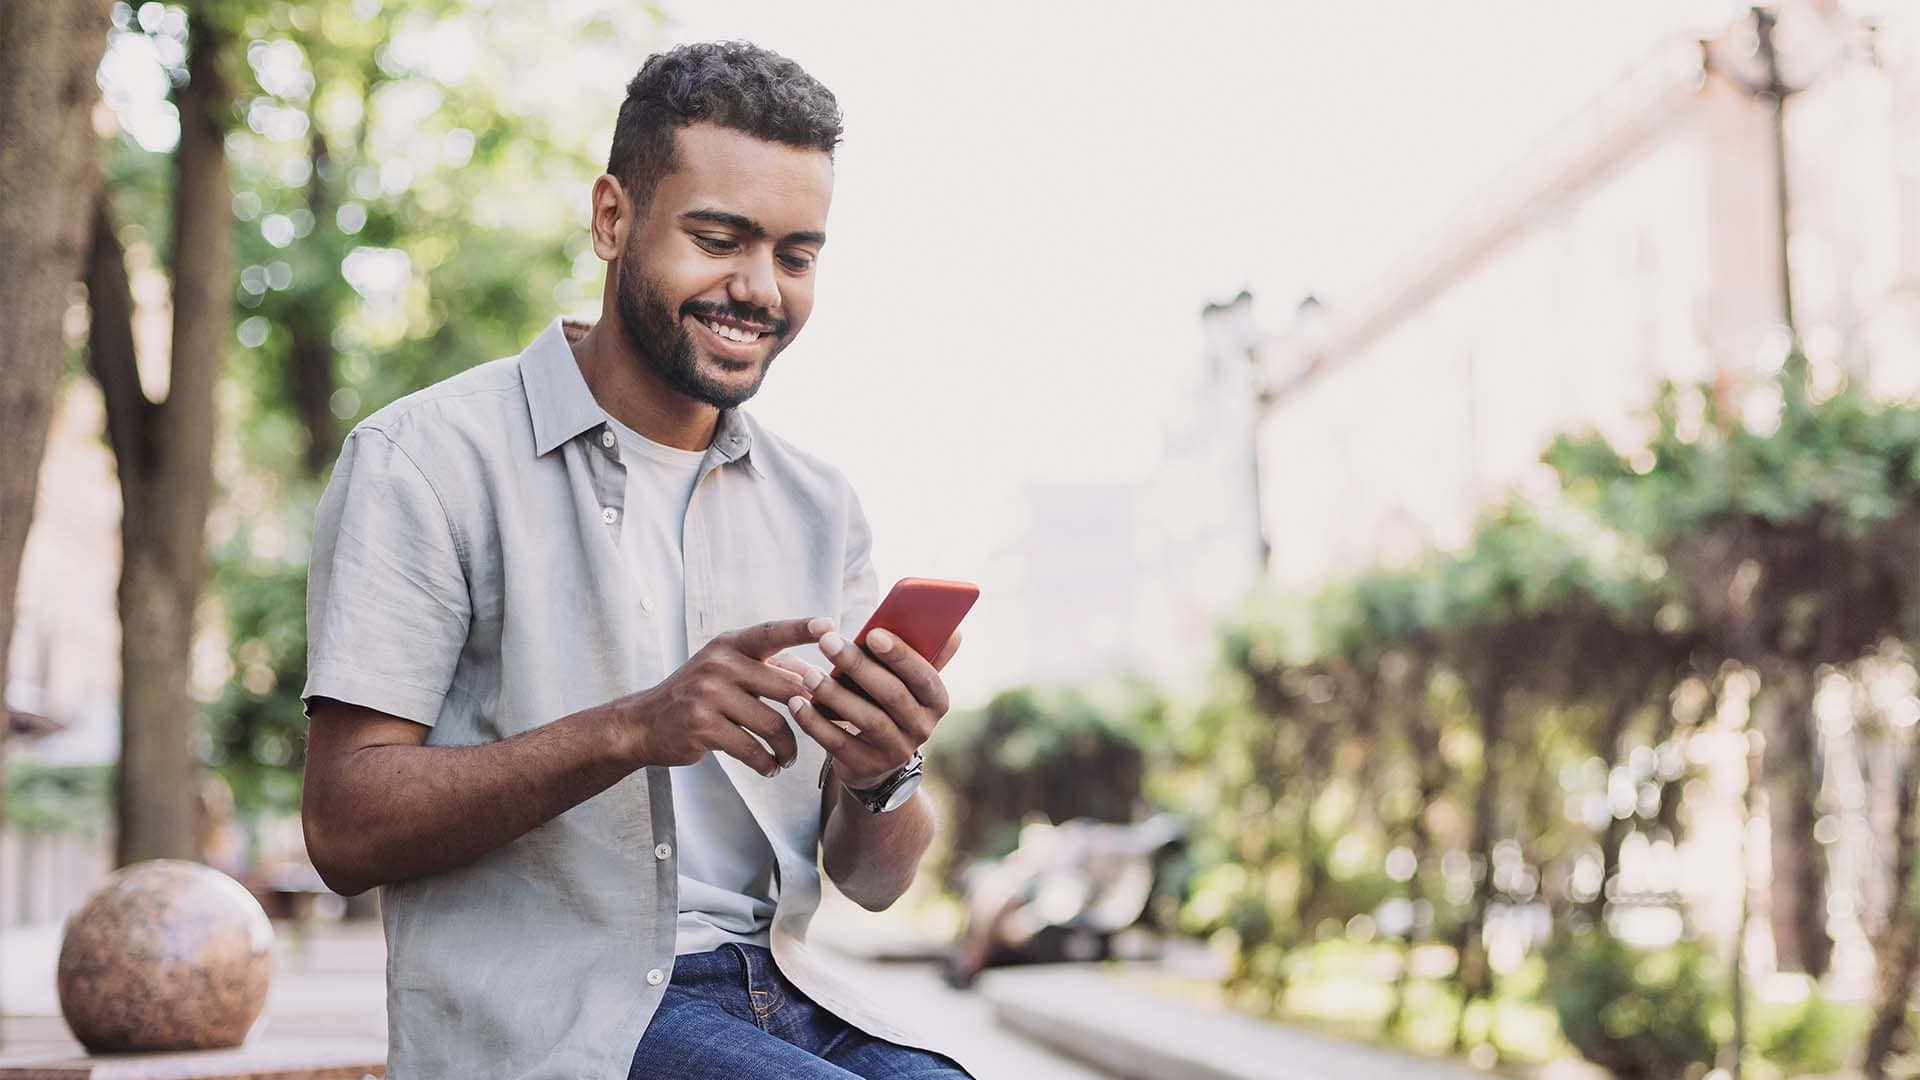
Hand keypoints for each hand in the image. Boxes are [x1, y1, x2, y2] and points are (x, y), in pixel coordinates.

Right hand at [618, 617, 827, 776]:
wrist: (645, 723)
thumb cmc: (698, 695)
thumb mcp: (727, 670)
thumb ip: (769, 668)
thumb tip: (817, 673)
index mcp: (729, 645)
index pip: (772, 633)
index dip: (801, 629)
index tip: (830, 626)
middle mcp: (719, 664)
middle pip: (786, 688)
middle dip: (809, 712)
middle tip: (819, 727)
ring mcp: (709, 695)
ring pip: (773, 724)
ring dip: (787, 747)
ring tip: (788, 757)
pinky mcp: (702, 726)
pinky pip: (751, 749)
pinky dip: (766, 763)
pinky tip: (769, 768)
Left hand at [777, 626, 962, 789]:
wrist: (876, 761)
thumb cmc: (889, 703)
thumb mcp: (908, 682)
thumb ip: (924, 655)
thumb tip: (953, 630)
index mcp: (936, 701)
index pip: (924, 676)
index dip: (900, 655)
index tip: (872, 633)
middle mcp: (922, 728)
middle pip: (891, 695)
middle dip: (858, 666)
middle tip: (828, 642)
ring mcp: (894, 751)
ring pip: (865, 719)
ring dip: (834, 694)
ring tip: (808, 674)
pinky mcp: (865, 767)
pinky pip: (837, 742)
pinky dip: (814, 722)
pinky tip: (796, 703)